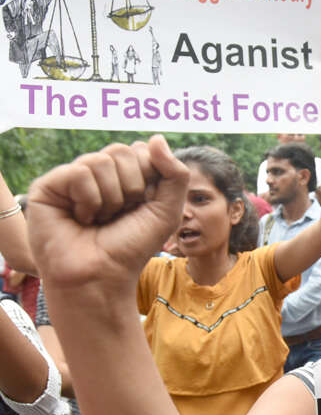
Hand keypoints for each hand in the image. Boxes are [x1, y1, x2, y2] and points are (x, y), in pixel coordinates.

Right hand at [27, 136, 188, 290]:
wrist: (102, 276)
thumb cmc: (132, 246)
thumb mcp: (167, 211)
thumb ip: (175, 174)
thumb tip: (157, 138)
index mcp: (126, 176)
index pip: (143, 151)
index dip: (150, 180)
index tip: (142, 207)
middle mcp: (99, 173)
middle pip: (124, 151)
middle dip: (133, 188)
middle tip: (120, 215)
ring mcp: (74, 177)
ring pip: (103, 160)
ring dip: (112, 198)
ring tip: (100, 219)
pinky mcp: (50, 185)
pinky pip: (80, 172)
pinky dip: (90, 199)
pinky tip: (81, 218)